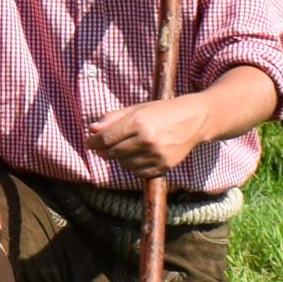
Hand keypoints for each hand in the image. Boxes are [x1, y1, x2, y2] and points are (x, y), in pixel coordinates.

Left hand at [84, 92, 211, 178]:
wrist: (194, 120)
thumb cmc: (162, 112)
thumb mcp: (137, 109)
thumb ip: (113, 119)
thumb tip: (92, 129)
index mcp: (138, 123)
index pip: (106, 138)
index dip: (93, 142)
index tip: (89, 142)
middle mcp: (147, 140)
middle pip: (113, 153)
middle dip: (104, 150)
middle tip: (102, 147)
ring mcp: (156, 155)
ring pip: (124, 164)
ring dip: (119, 158)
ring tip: (124, 148)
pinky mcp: (164, 166)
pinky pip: (139, 172)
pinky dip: (133, 166)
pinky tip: (137, 155)